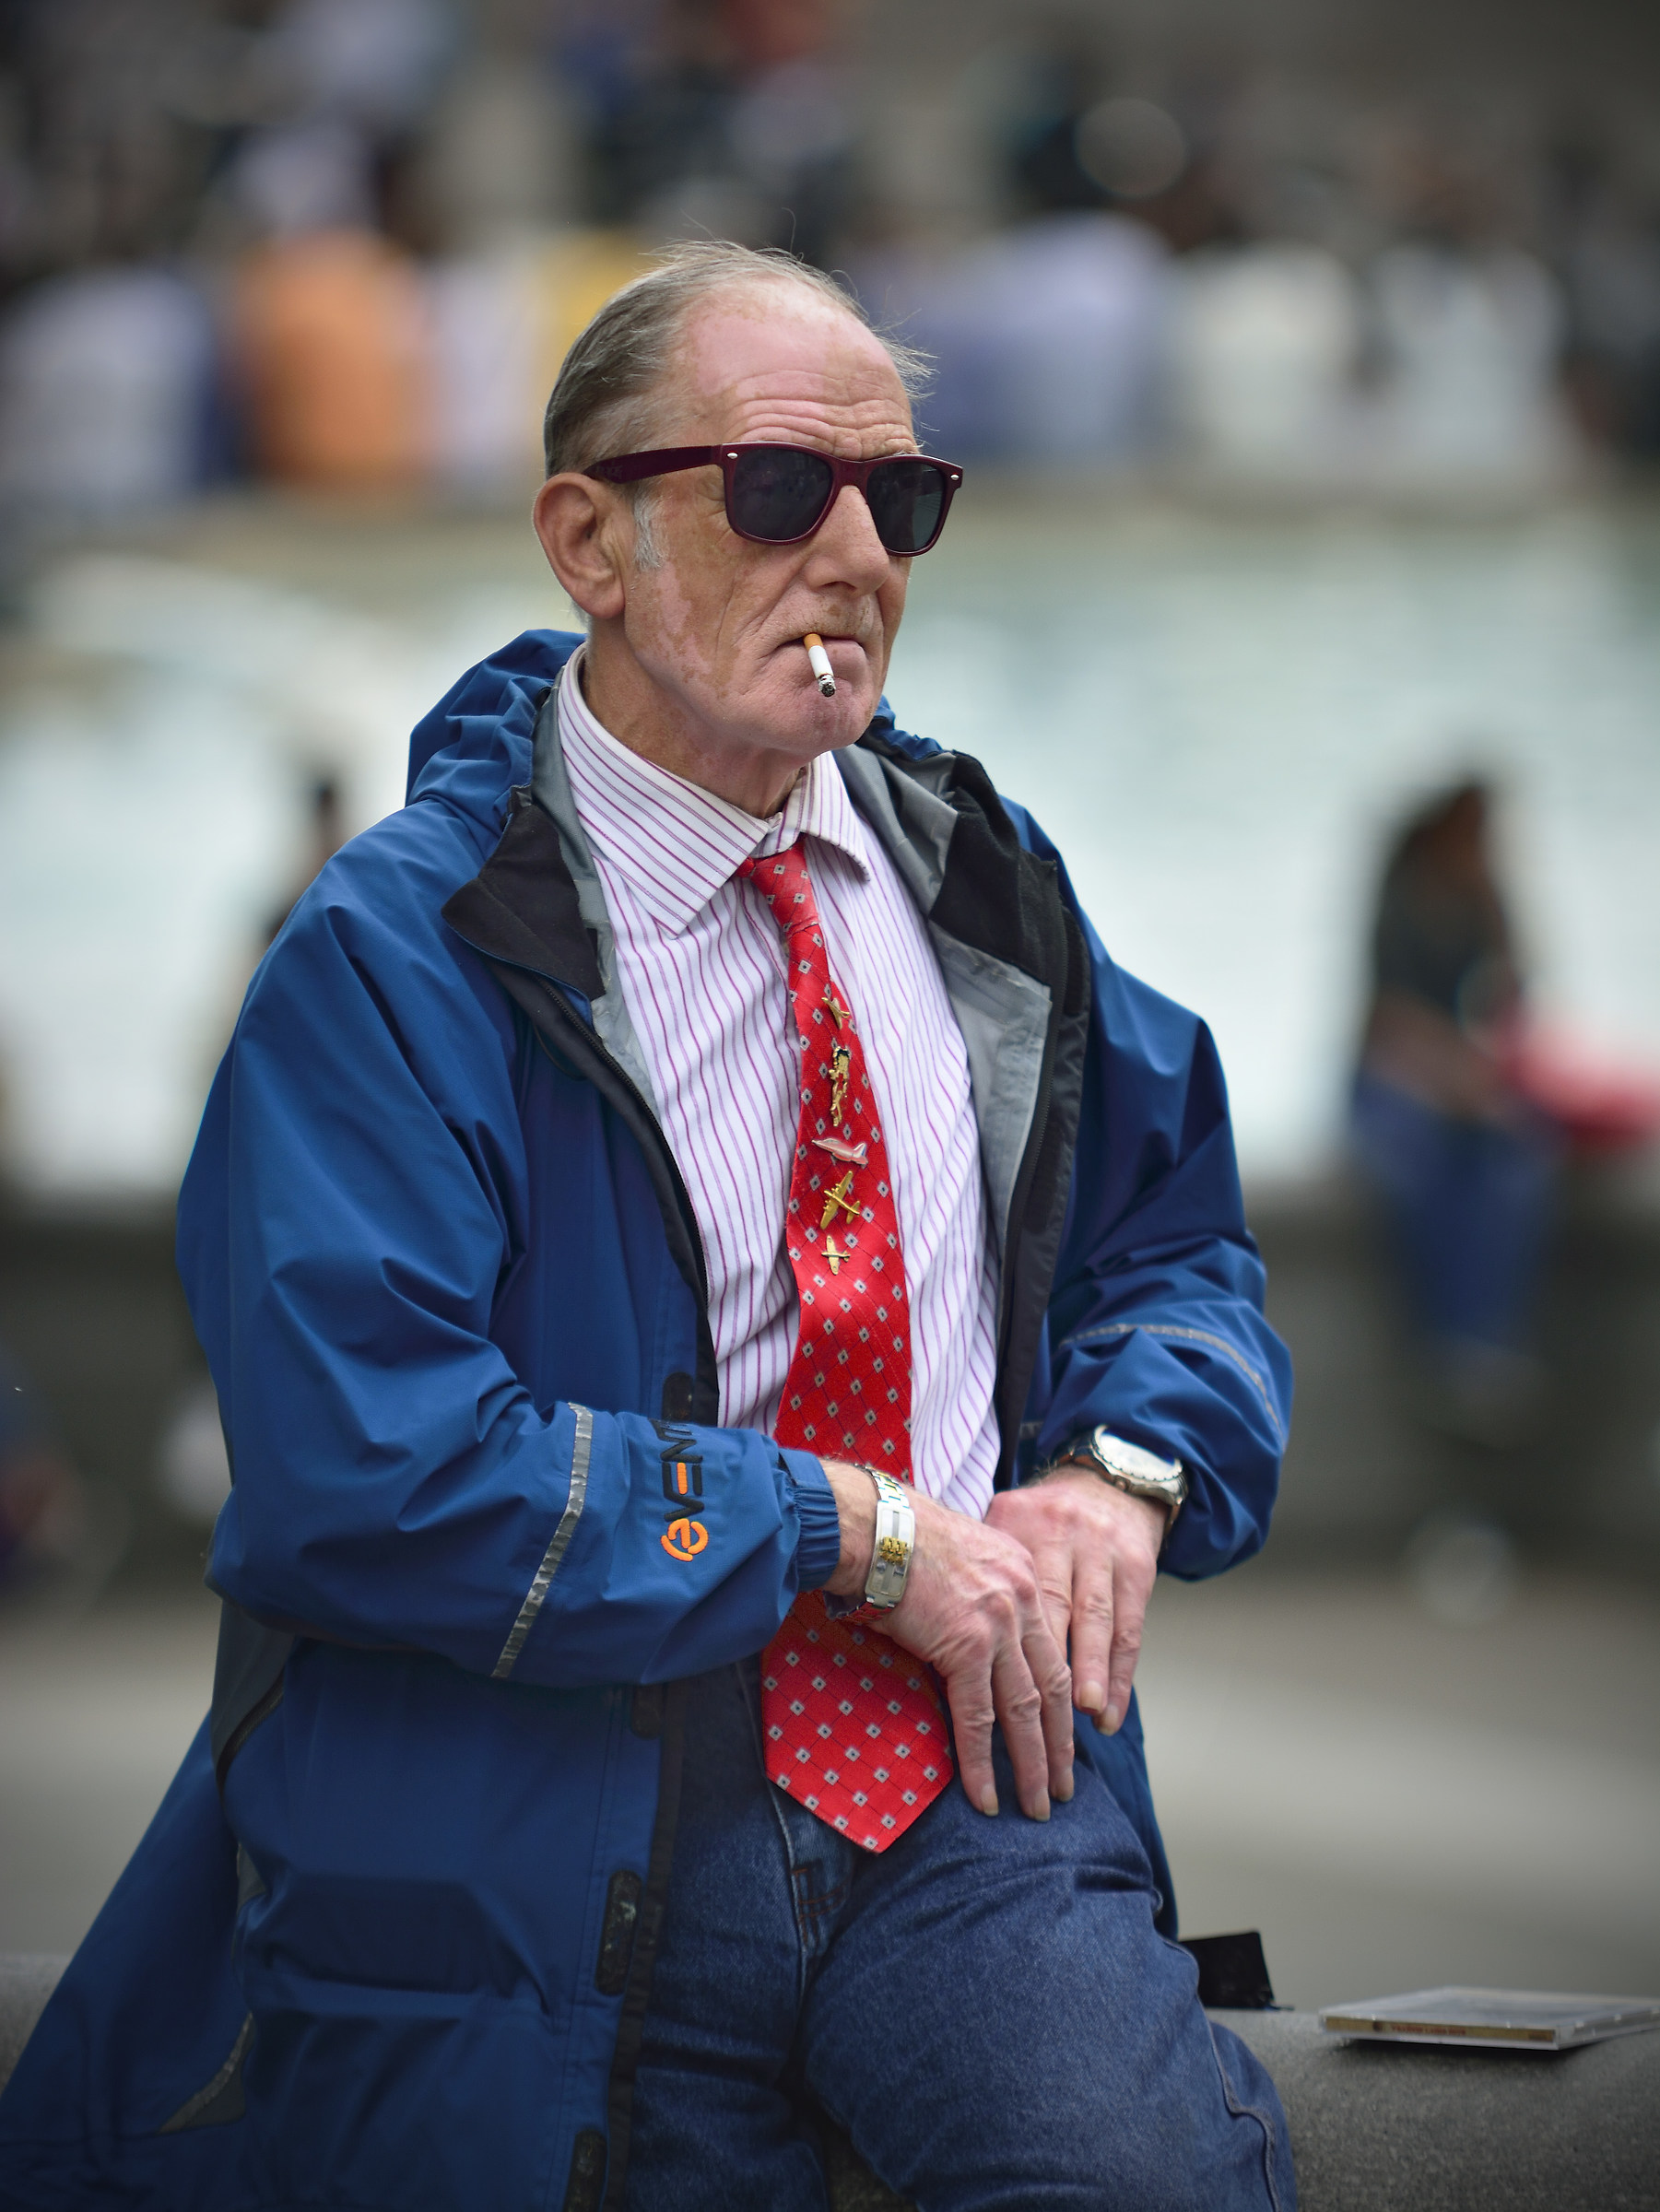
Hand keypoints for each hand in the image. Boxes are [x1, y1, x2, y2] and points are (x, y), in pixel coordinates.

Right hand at [821, 1462, 1073, 1822]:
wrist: (875, 1525)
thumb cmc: (900, 1536)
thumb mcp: (962, 1554)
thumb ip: (980, 1592)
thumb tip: (970, 1634)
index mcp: (1024, 1576)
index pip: (1051, 1650)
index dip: (1061, 1700)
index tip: (1066, 1734)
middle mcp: (1021, 1600)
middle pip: (1050, 1687)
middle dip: (1059, 1744)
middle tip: (1064, 1787)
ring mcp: (998, 1625)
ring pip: (1024, 1710)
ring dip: (1033, 1764)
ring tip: (1038, 1805)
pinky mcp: (966, 1647)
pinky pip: (978, 1718)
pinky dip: (982, 1763)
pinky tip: (988, 1796)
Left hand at [984, 1469, 1164, 1734]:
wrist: (1101, 1483)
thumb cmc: (1036, 1520)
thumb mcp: (1000, 1525)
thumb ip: (975, 1568)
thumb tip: (927, 1627)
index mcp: (1019, 1522)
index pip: (1005, 1592)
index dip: (996, 1647)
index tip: (983, 1698)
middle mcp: (1063, 1534)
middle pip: (1056, 1610)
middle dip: (1050, 1669)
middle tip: (1043, 1718)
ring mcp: (1104, 1550)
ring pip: (1098, 1623)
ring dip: (1093, 1678)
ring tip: (1087, 1719)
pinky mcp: (1137, 1567)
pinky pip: (1130, 1629)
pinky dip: (1121, 1676)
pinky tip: (1110, 1714)